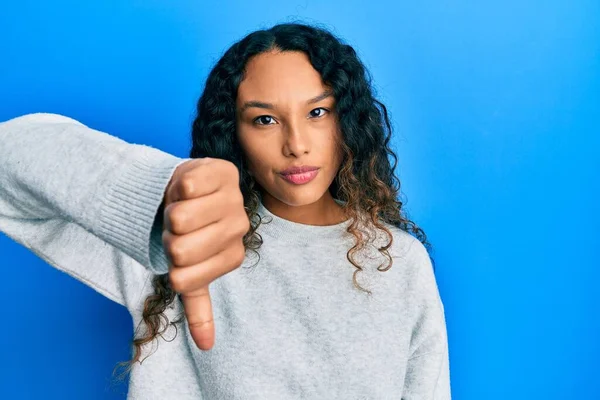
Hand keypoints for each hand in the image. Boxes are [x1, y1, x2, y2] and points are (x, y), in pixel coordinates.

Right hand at [161, 157, 248, 350]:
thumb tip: (206, 346)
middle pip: (179, 248)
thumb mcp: (191, 269)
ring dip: (169, 210)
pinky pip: (186, 186)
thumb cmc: (187, 232)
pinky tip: (186, 187)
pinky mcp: (223, 171)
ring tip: (182, 205)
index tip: (180, 250)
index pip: (183, 279)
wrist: (185, 190)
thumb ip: (199, 307)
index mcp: (232, 257)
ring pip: (179, 217)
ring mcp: (235, 199)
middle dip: (167, 237)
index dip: (170, 264)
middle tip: (178, 227)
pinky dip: (174, 187)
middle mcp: (240, 229)